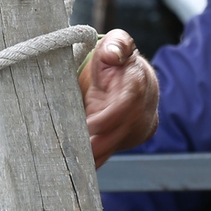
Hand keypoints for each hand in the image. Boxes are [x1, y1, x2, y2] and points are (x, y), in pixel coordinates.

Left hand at [79, 30, 158, 166]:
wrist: (135, 81)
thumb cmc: (118, 60)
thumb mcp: (116, 44)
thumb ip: (116, 44)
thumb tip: (113, 54)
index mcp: (138, 84)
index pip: (127, 106)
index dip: (108, 118)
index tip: (89, 125)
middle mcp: (142, 110)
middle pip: (120, 133)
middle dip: (98, 144)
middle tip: (73, 150)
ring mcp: (136, 128)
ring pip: (114, 147)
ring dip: (92, 156)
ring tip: (69, 159)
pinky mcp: (127, 140)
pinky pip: (109, 153)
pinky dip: (92, 160)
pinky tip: (74, 166)